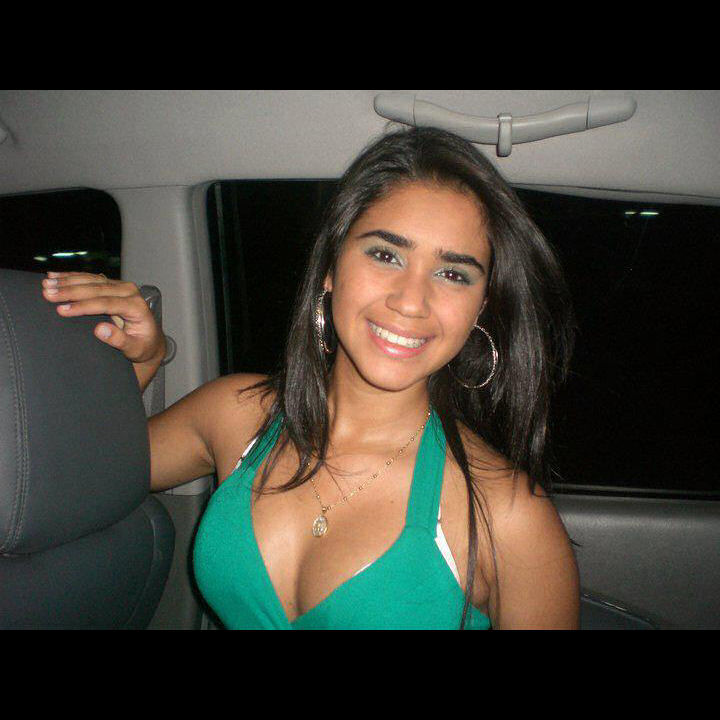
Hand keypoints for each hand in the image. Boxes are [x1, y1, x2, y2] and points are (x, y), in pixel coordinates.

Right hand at [41, 271, 165, 365]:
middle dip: (70, 291)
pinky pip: (91, 278)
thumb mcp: (134, 349)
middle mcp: (129, 292)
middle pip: (97, 289)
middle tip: (48, 293)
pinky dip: (72, 277)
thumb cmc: (142, 346)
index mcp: (136, 306)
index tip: (62, 310)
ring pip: (92, 280)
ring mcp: (121, 287)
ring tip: (47, 283)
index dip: (83, 306)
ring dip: (68, 281)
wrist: (150, 339)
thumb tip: (100, 330)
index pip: (106, 303)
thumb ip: (120, 340)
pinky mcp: (113, 285)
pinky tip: (55, 275)